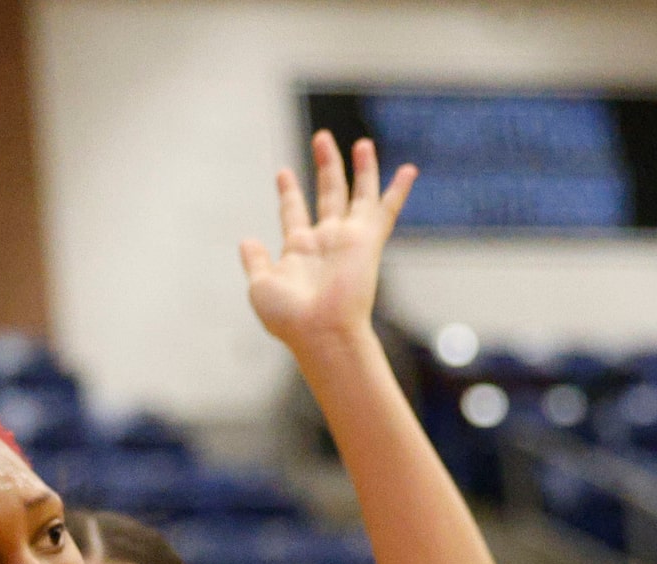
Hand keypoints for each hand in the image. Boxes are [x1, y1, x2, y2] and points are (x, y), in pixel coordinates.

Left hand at [240, 132, 413, 352]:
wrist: (320, 332)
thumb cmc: (290, 318)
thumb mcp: (261, 286)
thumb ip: (255, 261)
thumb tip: (247, 241)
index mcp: (299, 250)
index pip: (294, 212)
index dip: (289, 192)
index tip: (283, 173)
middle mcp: (326, 242)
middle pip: (328, 194)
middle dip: (326, 167)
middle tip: (322, 138)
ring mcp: (349, 240)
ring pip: (358, 195)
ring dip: (361, 168)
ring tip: (362, 143)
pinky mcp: (368, 241)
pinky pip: (386, 209)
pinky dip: (398, 189)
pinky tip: (409, 169)